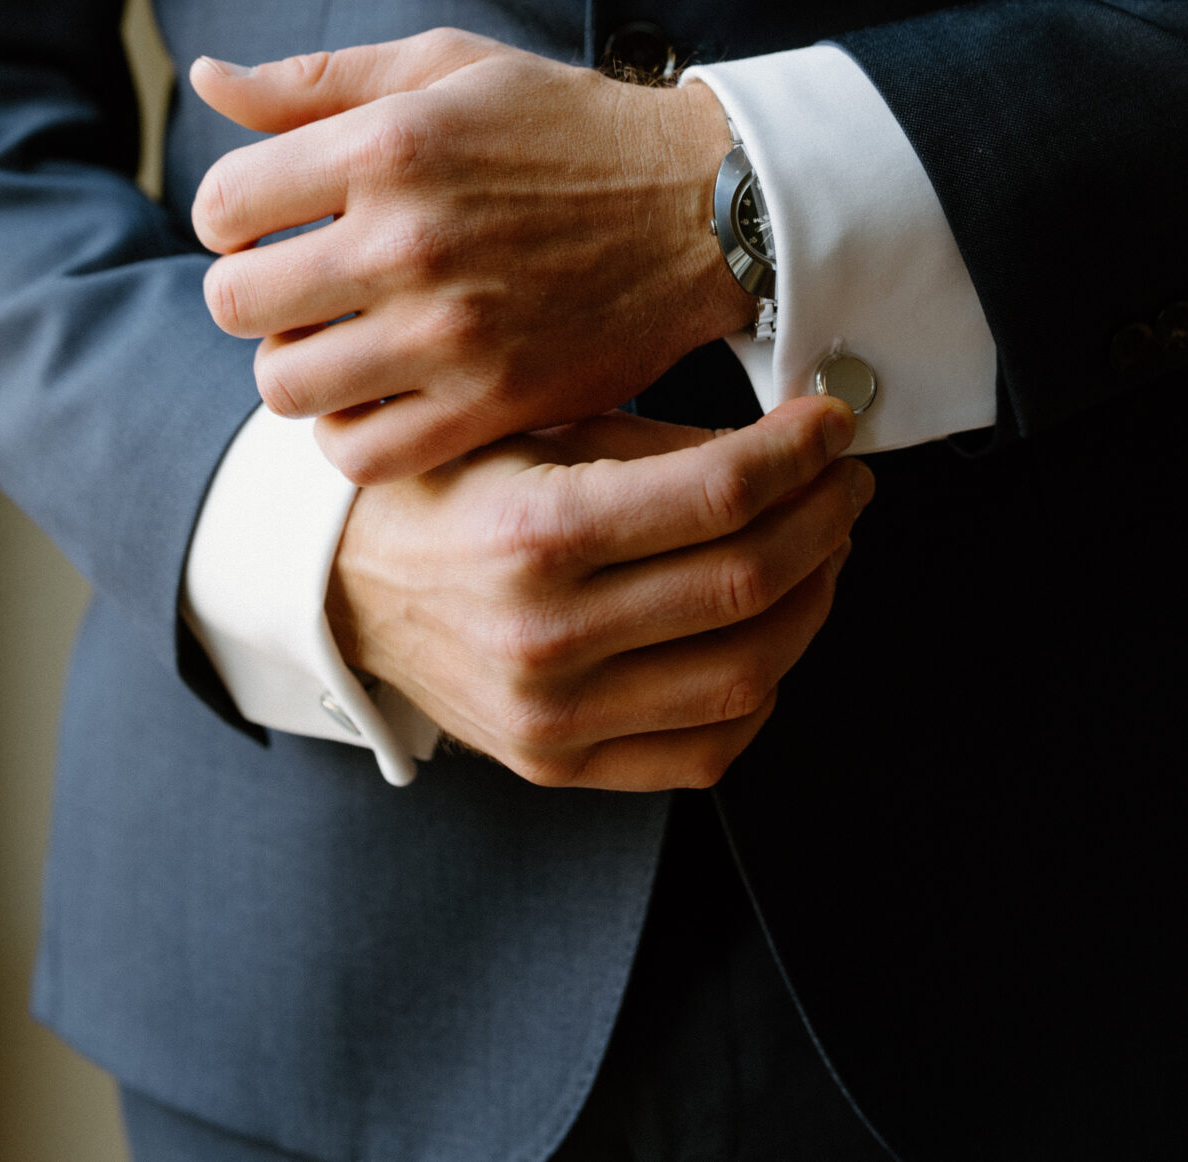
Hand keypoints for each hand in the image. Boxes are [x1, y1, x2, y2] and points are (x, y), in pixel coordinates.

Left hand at [191, 28, 746, 482]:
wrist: (703, 206)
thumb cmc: (562, 127)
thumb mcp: (445, 69)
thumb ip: (316, 80)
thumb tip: (204, 77)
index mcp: (388, 145)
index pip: (221, 206)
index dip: (230, 217)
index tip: (269, 222)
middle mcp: (409, 240)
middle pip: (234, 303)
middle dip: (250, 293)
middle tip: (295, 287)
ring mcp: (451, 332)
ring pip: (285, 387)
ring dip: (296, 367)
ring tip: (336, 342)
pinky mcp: (494, 403)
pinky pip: (362, 454)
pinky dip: (351, 433)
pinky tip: (379, 395)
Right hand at [325, 396, 871, 791]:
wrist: (346, 584)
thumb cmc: (448, 489)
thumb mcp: (531, 430)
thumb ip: (655, 446)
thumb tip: (782, 451)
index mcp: (535, 531)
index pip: (718, 496)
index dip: (801, 455)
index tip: (834, 425)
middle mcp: (546, 633)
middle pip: (746, 582)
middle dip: (826, 519)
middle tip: (845, 481)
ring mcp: (555, 715)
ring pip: (748, 672)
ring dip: (813, 601)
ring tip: (823, 548)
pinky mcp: (560, 766)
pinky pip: (707, 750)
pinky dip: (762, 690)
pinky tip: (769, 631)